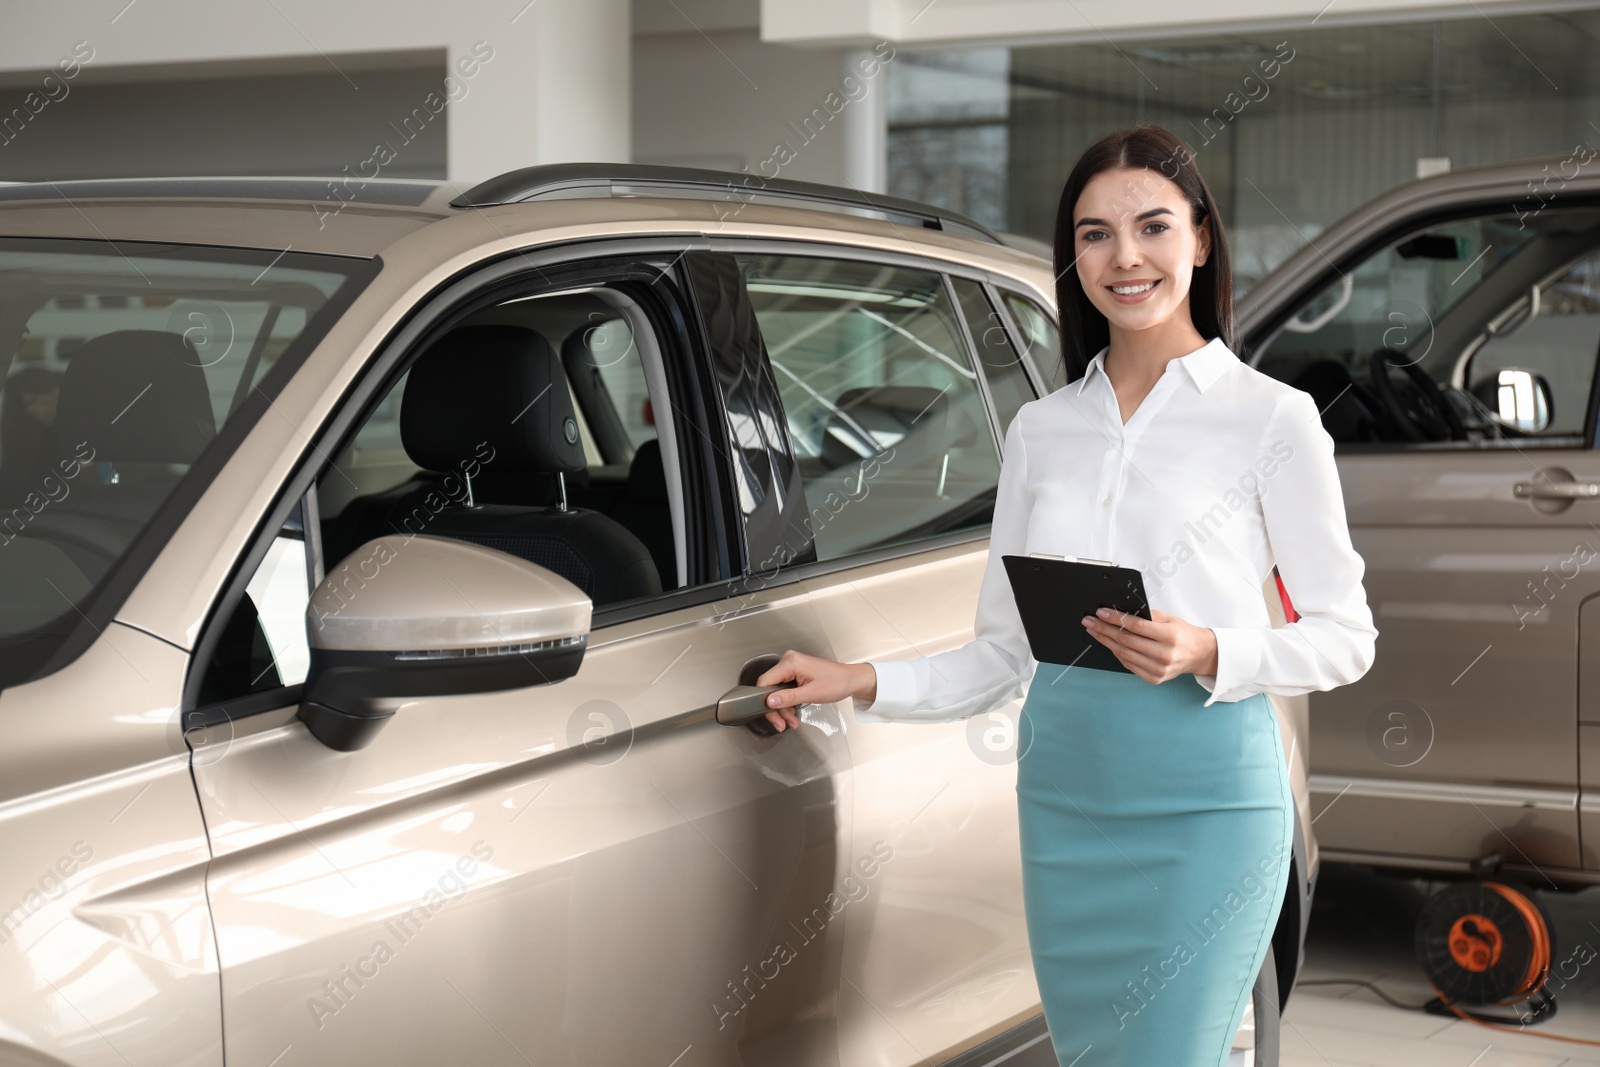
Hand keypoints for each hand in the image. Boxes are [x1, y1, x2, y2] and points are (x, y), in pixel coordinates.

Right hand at [755, 650, 876, 732]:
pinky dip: (788, 702)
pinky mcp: (795, 672)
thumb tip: (769, 701)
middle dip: (777, 709)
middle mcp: (788, 661)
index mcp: (790, 662)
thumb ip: (788, 698)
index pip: (765, 682)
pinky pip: (784, 689)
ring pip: (777, 691)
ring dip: (783, 709)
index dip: (764, 701)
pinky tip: (793, 714)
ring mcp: (792, 666)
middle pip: (770, 688)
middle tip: (782, 723)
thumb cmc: (837, 683)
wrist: (851, 680)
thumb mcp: (811, 694)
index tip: (771, 715)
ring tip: (792, 721)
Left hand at [1081, 607, 1218, 684]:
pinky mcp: (1154, 678)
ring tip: (1094, 631)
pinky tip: (1108, 644)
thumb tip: (1120, 612)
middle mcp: (1164, 655)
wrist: (1198, 654)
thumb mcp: (1169, 619)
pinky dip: (1117, 654)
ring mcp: (1159, 669)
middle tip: (1089, 621)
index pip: (1135, 626)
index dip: (1115, 619)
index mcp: (1169, 636)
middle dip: (1104, 629)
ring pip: (1124, 654)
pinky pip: (1129, 665)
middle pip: (1126, 641)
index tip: (1101, 612)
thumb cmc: (1182, 633)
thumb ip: (1146, 616)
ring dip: (1105, 641)